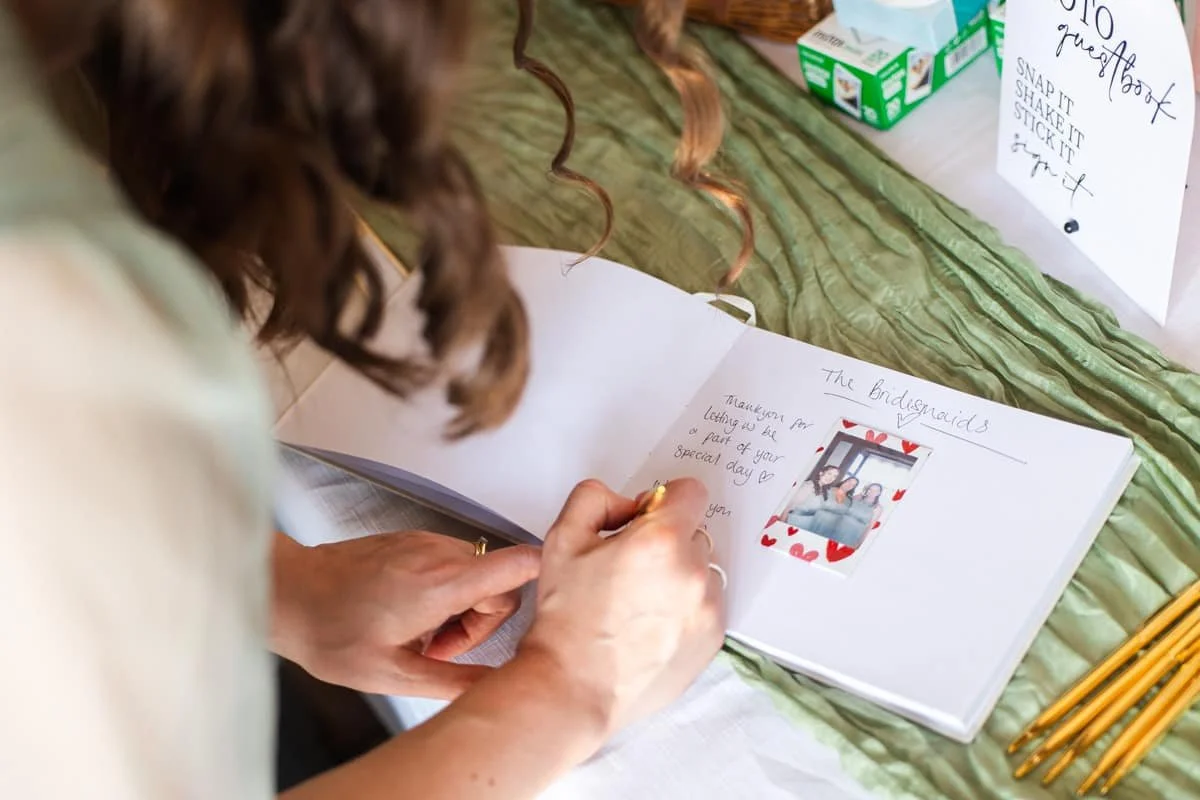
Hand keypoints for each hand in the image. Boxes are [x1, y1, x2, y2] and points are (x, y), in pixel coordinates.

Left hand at [271, 530, 539, 698]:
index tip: (537, 610)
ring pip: (477, 572)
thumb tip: (499, 687)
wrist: (288, 594)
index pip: (519, 563)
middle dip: (483, 619)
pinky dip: (445, 589)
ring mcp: (425, 542)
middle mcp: (439, 554)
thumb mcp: (395, 675)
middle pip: (502, 580)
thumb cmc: (330, 632)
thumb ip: (456, 681)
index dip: (543, 581)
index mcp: (441, 585)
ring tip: (422, 632)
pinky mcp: (412, 539)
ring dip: (463, 606)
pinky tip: (410, 613)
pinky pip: (452, 563)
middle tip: (442, 647)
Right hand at [514, 478, 724, 746]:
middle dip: (667, 541)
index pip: (691, 492)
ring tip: (640, 600)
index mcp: (661, 541)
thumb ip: (596, 498)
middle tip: (630, 566)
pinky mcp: (712, 639)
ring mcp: (708, 609)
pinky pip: (707, 606)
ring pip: (703, 571)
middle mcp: (693, 573)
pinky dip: (686, 608)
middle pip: (695, 532)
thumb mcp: (563, 537)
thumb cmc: (567, 619)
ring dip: (680, 575)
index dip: (664, 500)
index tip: (647, 517)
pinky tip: (651, 624)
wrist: (575, 685)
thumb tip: (629, 504)